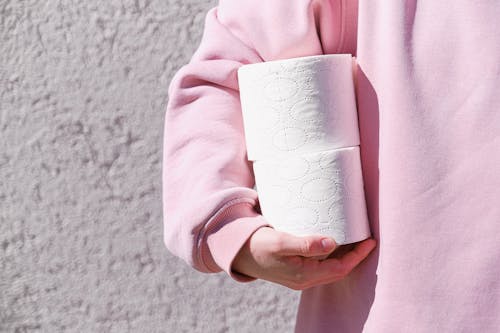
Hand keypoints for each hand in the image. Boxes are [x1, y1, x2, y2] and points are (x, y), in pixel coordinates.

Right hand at [232, 227, 375, 289]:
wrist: (239, 253)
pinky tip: (333, 244)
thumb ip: (305, 244)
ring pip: (331, 270)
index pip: (340, 268)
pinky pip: (321, 267)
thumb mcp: (280, 241)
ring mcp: (300, 277)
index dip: (358, 255)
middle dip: (355, 257)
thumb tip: (332, 243)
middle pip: (339, 271)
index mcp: (304, 274)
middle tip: (366, 238)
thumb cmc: (258, 245)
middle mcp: (305, 279)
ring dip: (345, 257)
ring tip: (354, 239)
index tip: (370, 240)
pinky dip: (332, 256)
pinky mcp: (296, 270)